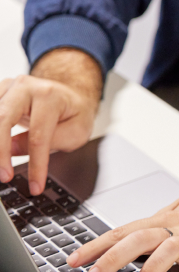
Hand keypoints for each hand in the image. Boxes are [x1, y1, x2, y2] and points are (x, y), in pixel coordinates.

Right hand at [0, 48, 102, 193]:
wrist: (70, 94)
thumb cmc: (74, 113)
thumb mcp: (77, 130)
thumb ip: (50, 141)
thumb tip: (12, 150)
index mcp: (50, 96)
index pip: (38, 135)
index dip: (35, 164)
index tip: (35, 186)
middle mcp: (26, 87)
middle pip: (3, 120)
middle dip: (0, 152)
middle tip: (4, 176)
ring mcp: (9, 87)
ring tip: (0, 167)